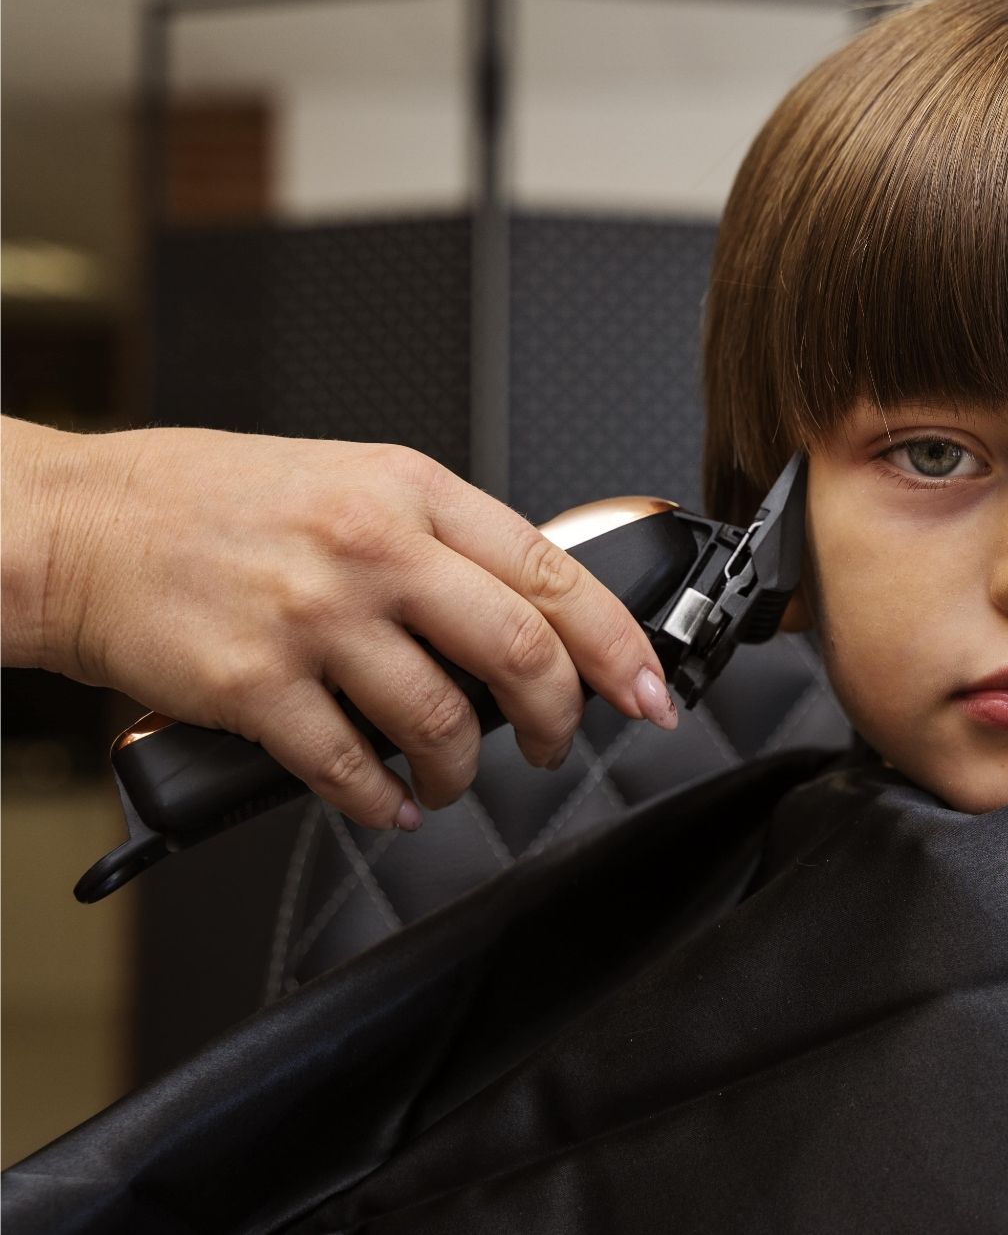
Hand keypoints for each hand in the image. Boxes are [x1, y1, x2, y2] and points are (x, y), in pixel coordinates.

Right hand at [3, 419, 679, 829]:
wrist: (75, 526)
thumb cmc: (208, 504)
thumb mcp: (348, 483)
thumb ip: (438, 540)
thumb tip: (530, 613)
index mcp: (409, 489)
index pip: (553, 572)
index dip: (619, 645)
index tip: (652, 691)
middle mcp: (371, 546)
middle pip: (522, 650)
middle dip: (562, 718)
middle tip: (559, 746)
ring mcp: (313, 616)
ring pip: (443, 721)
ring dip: (463, 772)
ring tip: (450, 780)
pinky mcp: (254, 685)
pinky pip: (351, 768)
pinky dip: (383, 801)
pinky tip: (387, 801)